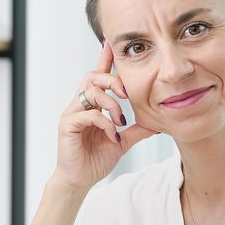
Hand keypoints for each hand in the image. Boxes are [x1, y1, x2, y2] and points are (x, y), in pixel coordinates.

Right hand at [54, 40, 155, 190]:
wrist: (80, 181)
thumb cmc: (95, 160)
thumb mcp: (122, 142)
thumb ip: (136, 130)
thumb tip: (156, 123)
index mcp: (92, 105)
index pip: (98, 76)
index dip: (105, 59)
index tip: (111, 43)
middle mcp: (79, 105)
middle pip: (92, 76)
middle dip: (112, 80)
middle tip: (126, 94)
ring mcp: (71, 114)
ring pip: (91, 91)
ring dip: (112, 105)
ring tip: (120, 123)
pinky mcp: (67, 125)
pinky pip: (89, 114)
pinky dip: (105, 123)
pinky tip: (112, 136)